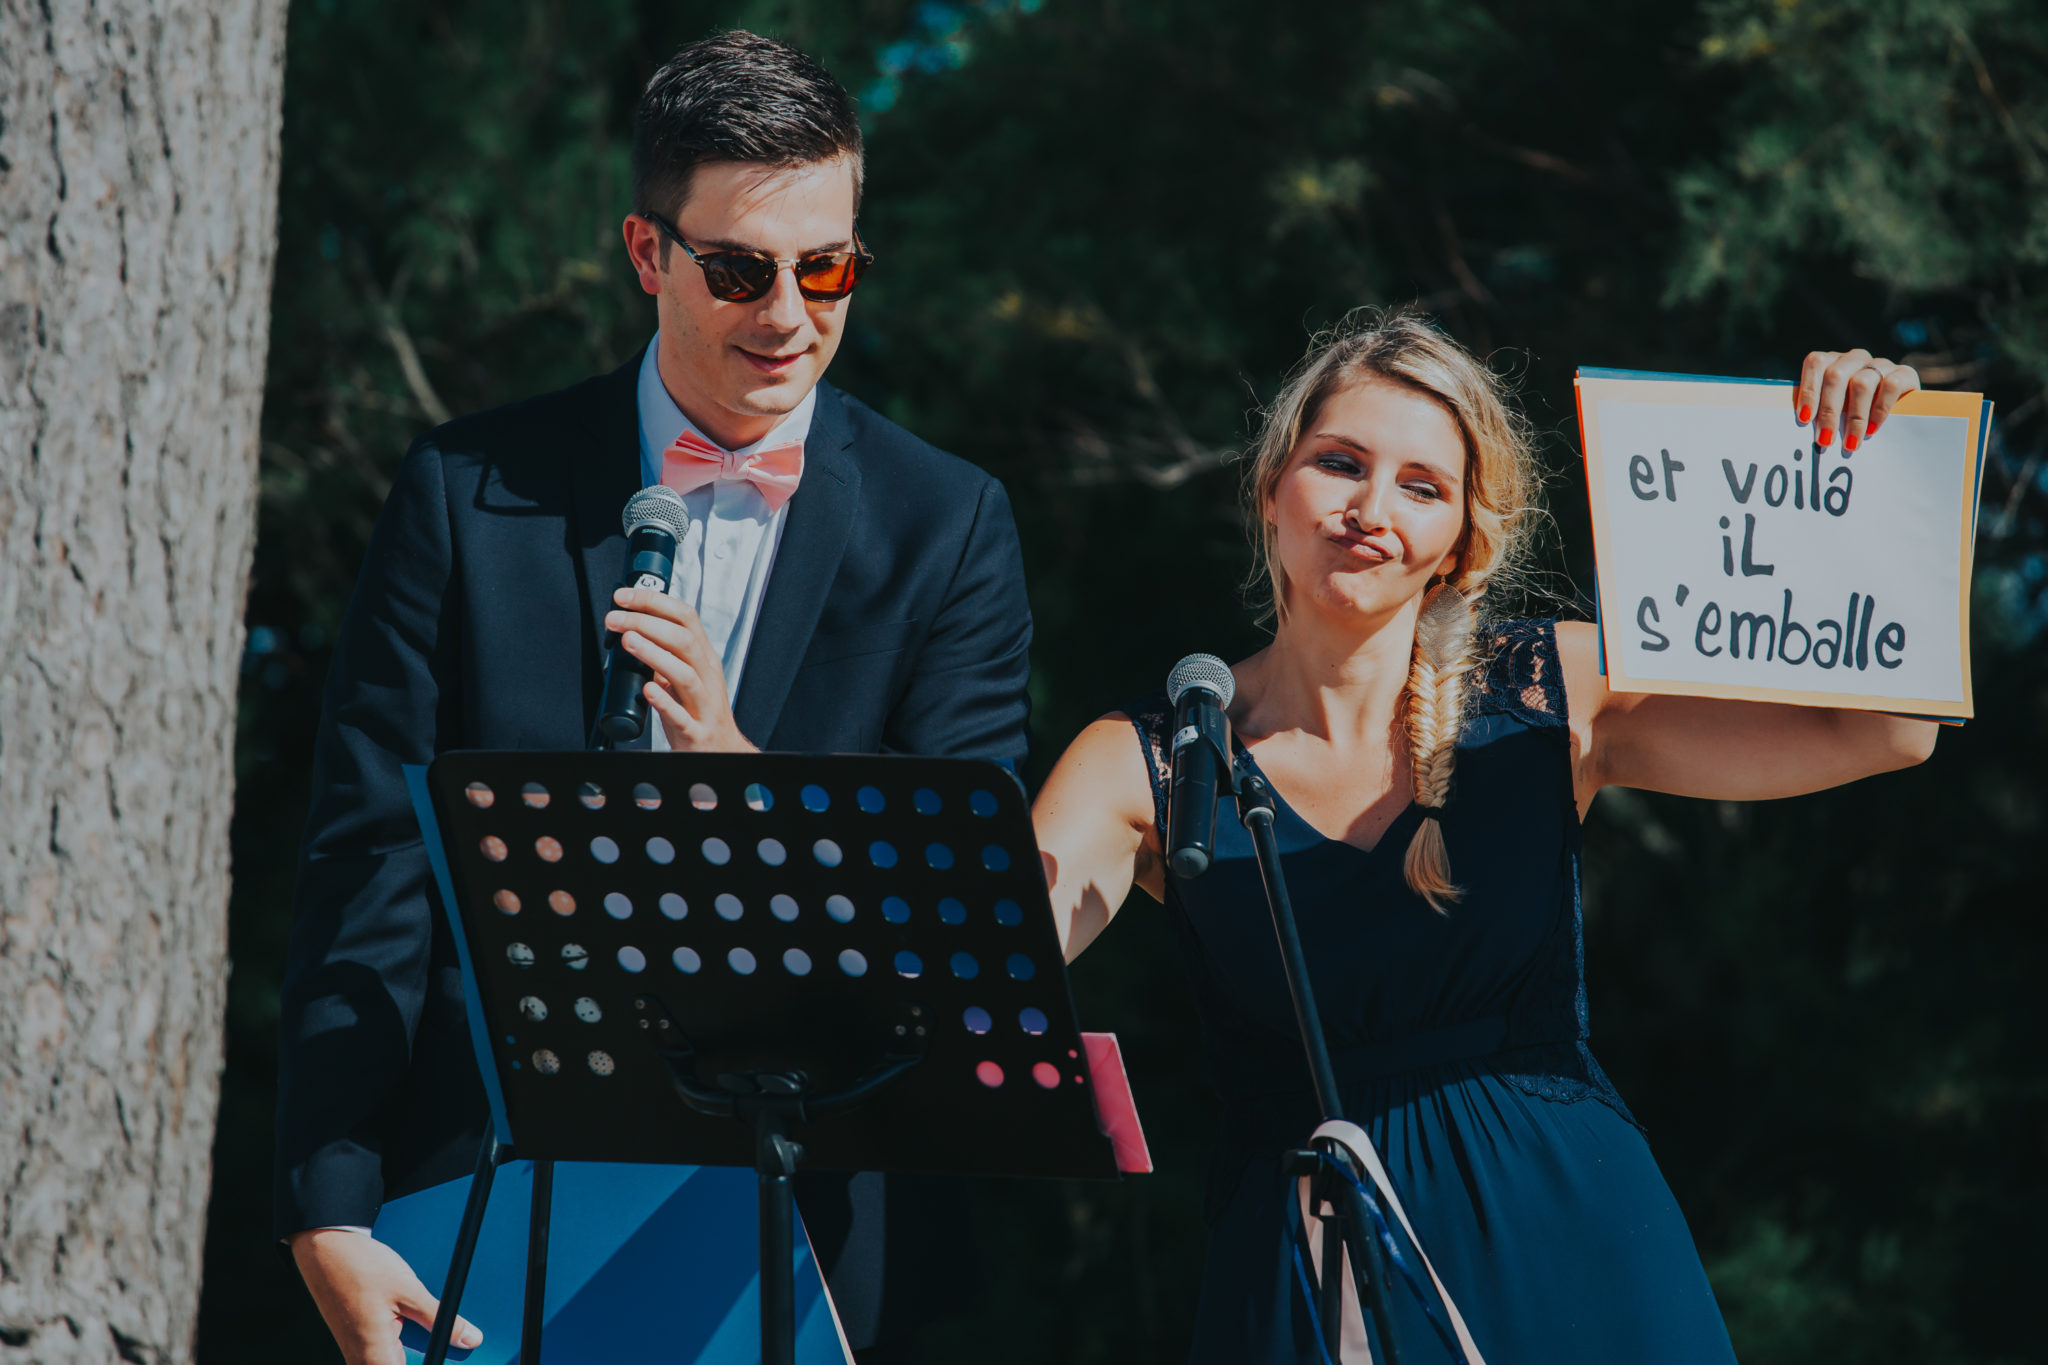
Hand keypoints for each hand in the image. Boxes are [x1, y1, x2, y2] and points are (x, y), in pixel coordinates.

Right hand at [290, 1228, 481, 1364]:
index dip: (432, 1361)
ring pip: (393, 1360)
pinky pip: (383, 1350)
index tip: (450, 1353)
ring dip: (412, 1345)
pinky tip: (403, 1315)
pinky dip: (400, 1338)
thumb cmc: (360, 1266)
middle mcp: (361, 1359)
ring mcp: (356, 1350)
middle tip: (433, 1327)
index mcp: (374, 1355)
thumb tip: (470, 1338)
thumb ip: (440, 1319)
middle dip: (423, 1352)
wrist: (325, 1247)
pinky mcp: (356, 1339)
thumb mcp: (409, 1290)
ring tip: (410, 1314)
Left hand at [606, 586, 755, 751]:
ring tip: (628, 642)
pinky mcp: (695, 731)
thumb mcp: (685, 678)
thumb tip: (631, 630)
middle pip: (684, 640)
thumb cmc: (697, 713)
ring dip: (654, 654)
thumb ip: (664, 656)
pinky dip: (663, 701)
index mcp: (704, 658)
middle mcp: (707, 677)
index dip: (654, 602)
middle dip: (647, 623)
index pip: (685, 618)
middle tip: (615, 618)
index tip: (623, 597)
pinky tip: (647, 689)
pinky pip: (681, 715)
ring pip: (684, 673)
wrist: (720, 752)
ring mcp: (704, 704)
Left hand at [1795, 348, 1920, 450]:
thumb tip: (1803, 427)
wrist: (1901, 409)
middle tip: (1825, 440)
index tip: (1804, 419)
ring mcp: (1880, 363)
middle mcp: (1855, 358)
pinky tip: (1872, 430)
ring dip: (1854, 417)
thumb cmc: (1853, 412)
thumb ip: (1818, 411)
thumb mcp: (1835, 408)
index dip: (1808, 390)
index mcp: (1833, 361)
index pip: (1816, 363)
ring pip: (1861, 383)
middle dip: (1829, 411)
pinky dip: (1879, 411)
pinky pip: (1890, 387)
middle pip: (1836, 375)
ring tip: (1850, 442)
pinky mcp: (1904, 372)